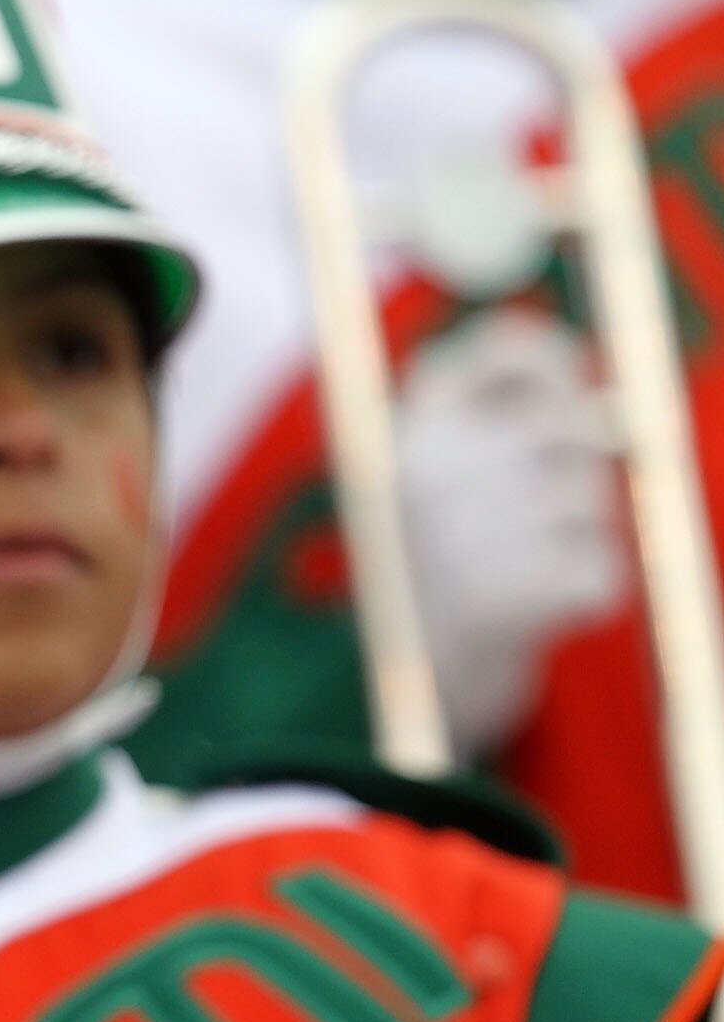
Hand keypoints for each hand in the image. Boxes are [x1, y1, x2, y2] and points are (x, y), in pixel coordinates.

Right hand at [395, 307, 623, 757]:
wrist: (407, 670)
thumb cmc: (435, 556)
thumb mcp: (435, 469)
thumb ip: (501, 416)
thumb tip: (615, 400)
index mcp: (407, 429)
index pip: (506, 350)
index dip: (554, 358)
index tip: (568, 378)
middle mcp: (432, 470)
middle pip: (573, 425)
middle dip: (581, 459)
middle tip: (546, 496)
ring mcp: (472, 535)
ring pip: (593, 501)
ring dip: (579, 530)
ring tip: (520, 560)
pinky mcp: (519, 597)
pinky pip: (602, 569)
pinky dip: (585, 588)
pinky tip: (535, 605)